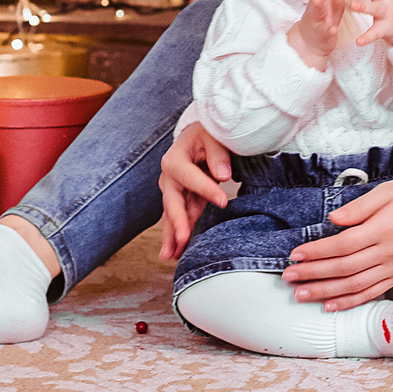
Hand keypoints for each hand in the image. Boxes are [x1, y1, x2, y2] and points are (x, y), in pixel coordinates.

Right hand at [156, 120, 233, 260]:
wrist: (198, 136)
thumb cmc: (206, 134)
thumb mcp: (212, 136)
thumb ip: (218, 154)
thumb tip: (223, 175)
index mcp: (175, 159)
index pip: (189, 177)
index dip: (205, 189)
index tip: (223, 202)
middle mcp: (169, 178)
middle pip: (172, 202)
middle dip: (178, 222)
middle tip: (183, 239)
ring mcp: (173, 192)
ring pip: (171, 217)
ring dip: (171, 237)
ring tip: (170, 257)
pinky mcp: (182, 201)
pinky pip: (179, 221)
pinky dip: (177, 237)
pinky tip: (175, 255)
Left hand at [285, 176, 392, 308]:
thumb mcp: (388, 190)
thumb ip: (360, 207)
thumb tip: (333, 219)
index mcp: (384, 228)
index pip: (342, 245)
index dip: (317, 252)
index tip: (296, 254)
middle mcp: (389, 252)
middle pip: (344, 268)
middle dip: (313, 274)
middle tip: (289, 277)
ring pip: (355, 285)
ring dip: (326, 292)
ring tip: (302, 294)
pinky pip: (372, 292)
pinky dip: (351, 302)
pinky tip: (331, 305)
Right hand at [287, 0, 345, 69]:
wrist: (311, 40)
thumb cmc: (324, 17)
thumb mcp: (332, 2)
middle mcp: (318, 6)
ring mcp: (319, 20)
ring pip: (317, 11)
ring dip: (317, 5)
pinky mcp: (322, 33)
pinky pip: (325, 31)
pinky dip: (329, 30)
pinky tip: (332, 29)